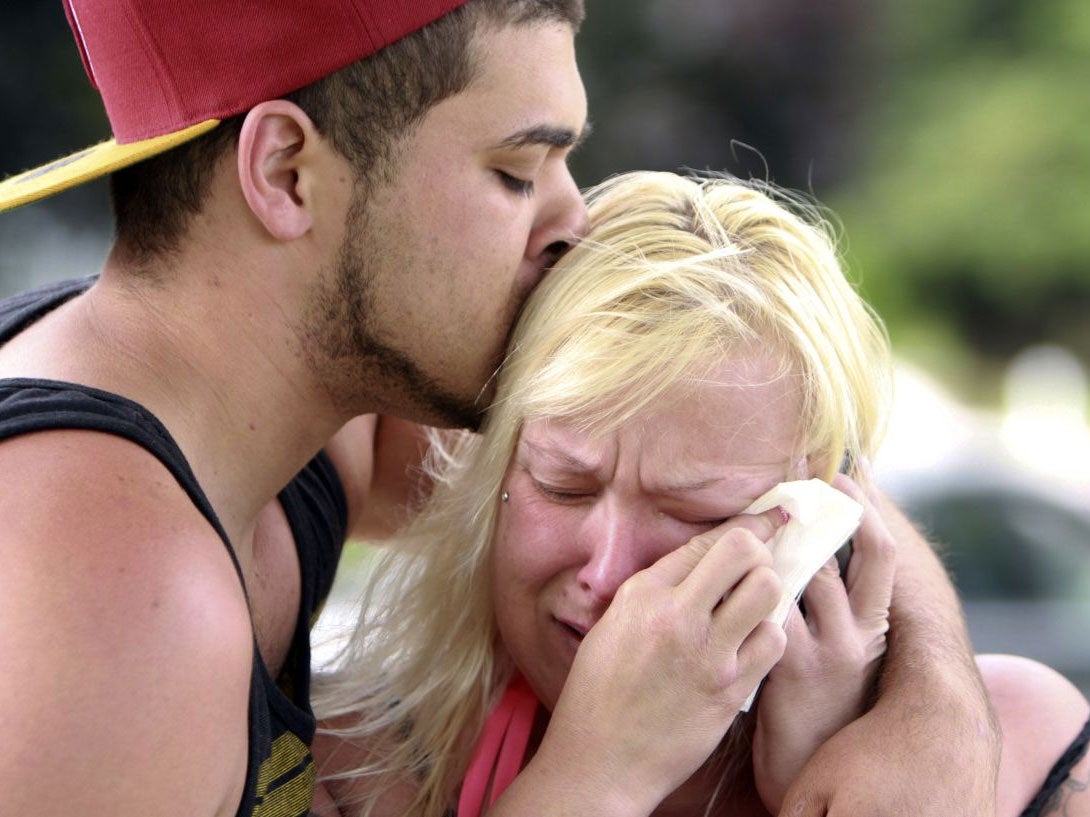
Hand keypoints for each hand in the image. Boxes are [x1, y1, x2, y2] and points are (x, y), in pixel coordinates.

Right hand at [528, 510, 788, 816]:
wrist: (600, 761)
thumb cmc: (599, 692)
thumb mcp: (613, 624)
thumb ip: (656, 590)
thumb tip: (702, 562)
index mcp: (642, 594)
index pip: (707, 541)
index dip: (749, 524)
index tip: (772, 517)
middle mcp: (676, 615)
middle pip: (745, 552)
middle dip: (760, 553)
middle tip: (756, 569)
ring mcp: (707, 654)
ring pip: (768, 591)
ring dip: (768, 594)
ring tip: (753, 608)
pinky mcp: (730, 691)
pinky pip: (773, 642)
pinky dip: (768, 637)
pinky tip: (752, 645)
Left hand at [752, 475, 894, 812]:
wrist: (806, 761)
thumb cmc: (817, 693)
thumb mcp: (841, 645)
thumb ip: (831, 601)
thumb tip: (814, 543)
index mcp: (874, 625)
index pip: (882, 554)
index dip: (870, 507)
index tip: (852, 469)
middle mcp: (857, 634)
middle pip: (833, 554)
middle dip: (810, 511)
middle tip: (792, 472)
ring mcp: (825, 649)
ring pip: (797, 572)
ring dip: (772, 541)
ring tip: (756, 511)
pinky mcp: (788, 664)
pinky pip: (766, 604)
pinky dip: (749, 579)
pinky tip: (732, 561)